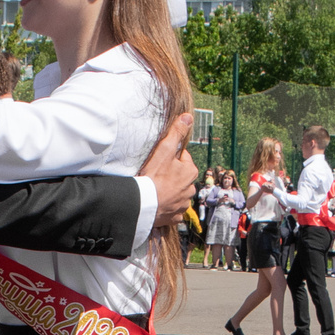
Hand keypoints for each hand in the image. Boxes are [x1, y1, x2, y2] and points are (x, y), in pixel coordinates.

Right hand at [138, 112, 197, 227]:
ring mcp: (183, 205)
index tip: (159, 162)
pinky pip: (173, 210)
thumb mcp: (164, 150)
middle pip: (180, 177)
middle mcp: (191, 189)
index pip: (182, 159)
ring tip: (155, 191)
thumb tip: (188, 117)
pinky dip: (167, 207)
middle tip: (155, 176)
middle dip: (171, 176)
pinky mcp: (175, 217)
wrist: (143, 205)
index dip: (170, 158)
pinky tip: (158, 204)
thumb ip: (176, 133)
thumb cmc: (153, 177)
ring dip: (169, 192)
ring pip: (177, 194)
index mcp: (191, 172)